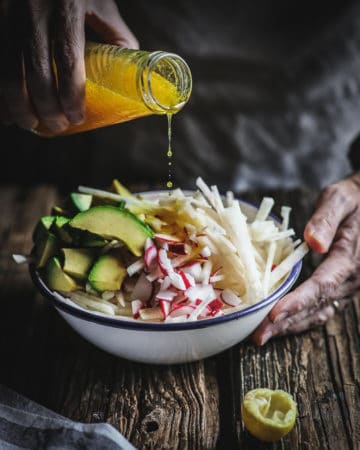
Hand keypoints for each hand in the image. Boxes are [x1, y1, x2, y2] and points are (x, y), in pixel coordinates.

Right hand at [0, 0, 137, 132]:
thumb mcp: (99, 3)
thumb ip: (115, 34)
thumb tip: (130, 69)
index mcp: (66, 8)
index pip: (68, 60)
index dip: (71, 95)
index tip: (76, 117)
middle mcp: (34, 12)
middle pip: (36, 72)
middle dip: (45, 108)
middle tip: (56, 126)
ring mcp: (9, 15)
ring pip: (7, 70)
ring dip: (17, 105)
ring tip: (29, 124)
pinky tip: (5, 109)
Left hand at [253, 171, 359, 344]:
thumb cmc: (352, 200)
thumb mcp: (340, 199)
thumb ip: (326, 219)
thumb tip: (313, 243)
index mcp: (350, 260)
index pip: (320, 286)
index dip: (297, 302)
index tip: (273, 314)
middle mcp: (350, 280)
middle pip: (314, 306)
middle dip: (285, 323)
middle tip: (257, 336)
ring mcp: (347, 287)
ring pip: (317, 313)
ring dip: (290, 327)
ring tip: (263, 336)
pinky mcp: (340, 288)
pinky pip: (320, 309)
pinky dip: (300, 320)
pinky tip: (282, 327)